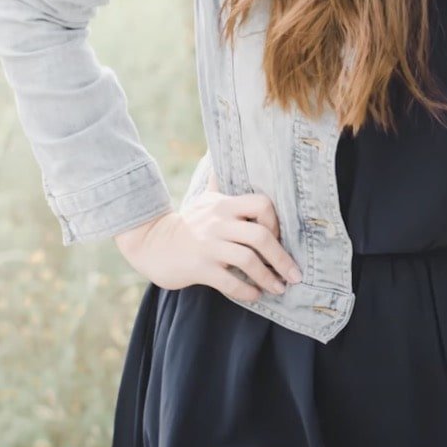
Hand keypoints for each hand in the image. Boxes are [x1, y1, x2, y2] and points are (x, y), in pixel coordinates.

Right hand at [114, 168, 302, 302]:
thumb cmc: (188, 224)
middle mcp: (218, 223)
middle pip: (260, 236)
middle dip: (282, 258)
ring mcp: (209, 246)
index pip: (262, 204)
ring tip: (279, 288)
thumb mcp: (205, 199)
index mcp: (224, 206)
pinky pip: (230, 281)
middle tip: (295, 275)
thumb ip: (221, 182)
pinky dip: (247, 290)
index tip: (280, 238)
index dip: (276, 222)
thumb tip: (221, 151)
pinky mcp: (200, 268)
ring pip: (248, 261)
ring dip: (268, 278)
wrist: (152, 245)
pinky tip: (255, 295)